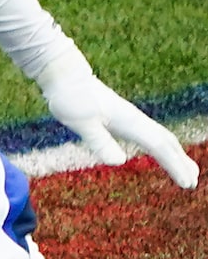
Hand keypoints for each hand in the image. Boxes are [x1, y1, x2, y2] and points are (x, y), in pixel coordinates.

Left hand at [39, 57, 199, 188]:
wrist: (65, 76)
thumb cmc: (71, 98)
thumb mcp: (82, 123)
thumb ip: (100, 141)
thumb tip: (119, 162)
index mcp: (130, 122)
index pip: (159, 147)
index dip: (174, 165)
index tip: (187, 182)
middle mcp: (135, 119)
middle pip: (166, 142)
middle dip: (181, 162)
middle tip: (193, 182)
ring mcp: (130, 118)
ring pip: (161, 137)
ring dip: (175, 154)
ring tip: (186, 170)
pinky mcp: (122, 118)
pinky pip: (149, 135)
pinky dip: (161, 147)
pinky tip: (160, 152)